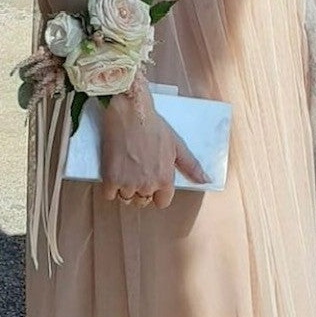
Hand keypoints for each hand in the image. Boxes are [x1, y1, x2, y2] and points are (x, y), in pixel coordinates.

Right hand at [99, 81, 206, 208]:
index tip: (152, 181)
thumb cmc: (154, 126)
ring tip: (126, 167)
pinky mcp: (110, 178)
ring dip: (124, 188)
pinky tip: (114, 169)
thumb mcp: (177, 145)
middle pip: (142, 201)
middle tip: (137, 170)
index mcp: (165, 179)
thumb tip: (206, 180)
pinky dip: (110, 186)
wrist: (130, 113)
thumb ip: (191, 166)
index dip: (157, 193)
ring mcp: (128, 183)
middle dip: (140, 189)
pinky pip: (109, 194)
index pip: (162, 202)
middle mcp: (147, 184)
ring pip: (125, 198)